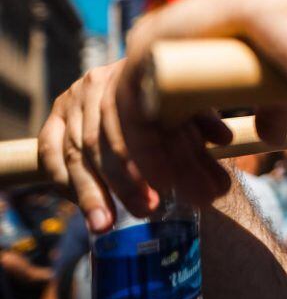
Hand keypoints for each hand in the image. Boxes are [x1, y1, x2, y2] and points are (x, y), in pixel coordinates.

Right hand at [38, 59, 232, 231]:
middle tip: (146, 211)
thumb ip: (204, 123)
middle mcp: (97, 83)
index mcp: (133, 73)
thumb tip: (224, 139)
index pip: (132, 119)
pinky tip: (84, 207)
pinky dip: (64, 182)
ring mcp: (71, 100)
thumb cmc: (171, 98)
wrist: (141, 78)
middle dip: (122, 182)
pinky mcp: (53, 118)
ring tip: (105, 225)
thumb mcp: (190, 105)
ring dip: (90, 192)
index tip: (165, 187)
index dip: (146, 157)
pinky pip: (49, 154)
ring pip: (72, 152)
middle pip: (101, 139)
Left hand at [108, 0, 286, 216]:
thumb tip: (270, 136)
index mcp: (192, 55)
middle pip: (151, 125)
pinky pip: (129, 117)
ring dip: (147, 171)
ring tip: (165, 204)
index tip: (200, 191)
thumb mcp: (276, 91)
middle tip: (175, 206)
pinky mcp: (140, 56)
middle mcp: (164, 52)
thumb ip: (271, 112)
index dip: (183, 158)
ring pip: (134, 126)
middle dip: (164, 171)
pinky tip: (164, 183)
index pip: (173, 117)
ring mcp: (148, 51)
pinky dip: (143, 155)